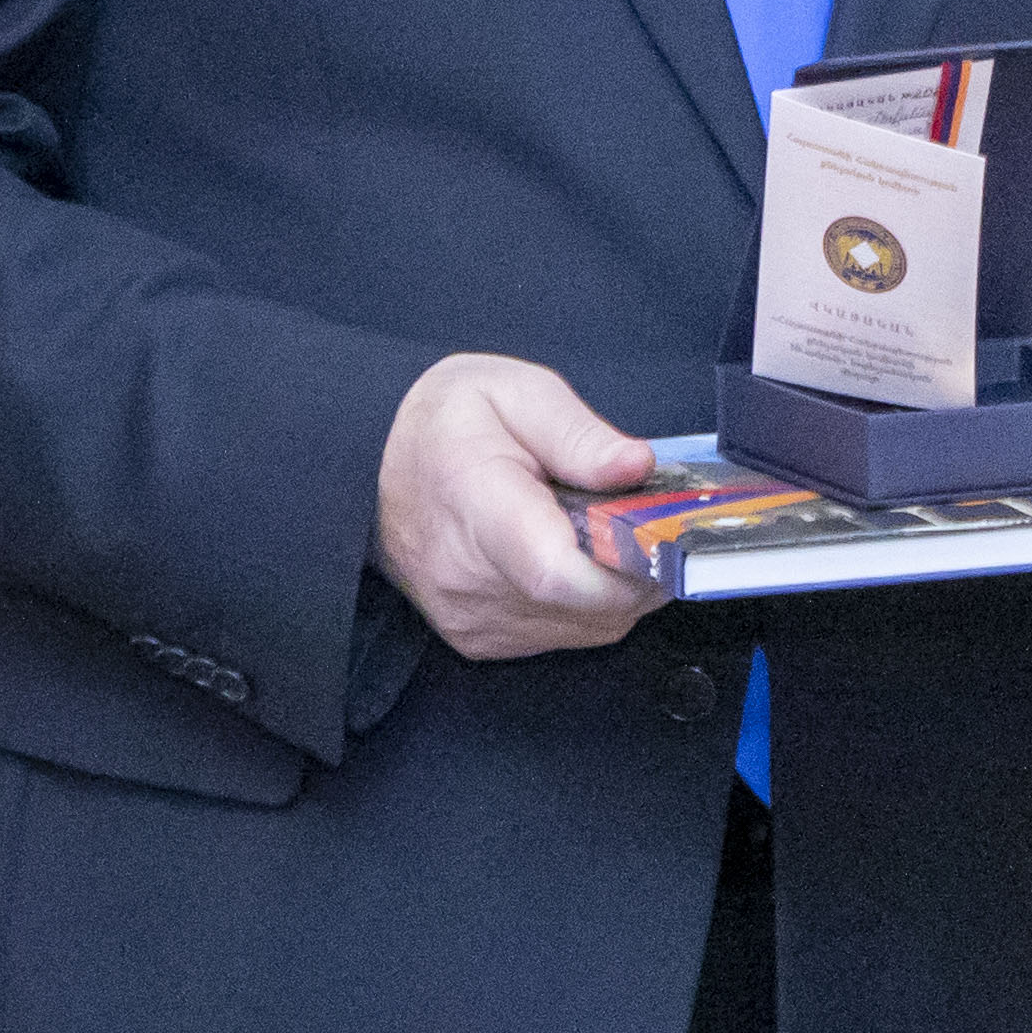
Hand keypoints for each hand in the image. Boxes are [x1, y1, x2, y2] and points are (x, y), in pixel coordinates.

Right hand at [375, 351, 666, 660]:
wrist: (371, 472)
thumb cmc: (445, 426)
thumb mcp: (514, 391)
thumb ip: (579, 432)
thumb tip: (638, 467)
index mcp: (478, 504)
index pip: (556, 571)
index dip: (627, 562)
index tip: (660, 529)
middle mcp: (470, 580)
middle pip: (591, 603)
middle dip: (642, 564)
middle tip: (645, 514)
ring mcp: (474, 619)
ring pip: (591, 625)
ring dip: (622, 585)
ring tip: (609, 528)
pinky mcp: (480, 640)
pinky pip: (567, 634)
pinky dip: (593, 601)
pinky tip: (581, 556)